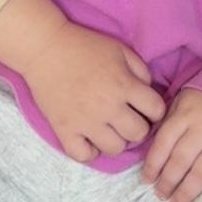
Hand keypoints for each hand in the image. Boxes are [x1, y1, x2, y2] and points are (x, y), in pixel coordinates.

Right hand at [21, 21, 166, 161]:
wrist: (44, 48)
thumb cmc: (83, 45)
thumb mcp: (118, 49)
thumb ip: (140, 69)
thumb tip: (148, 91)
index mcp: (124, 84)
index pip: (156, 110)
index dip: (154, 109)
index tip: (145, 107)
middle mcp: (108, 106)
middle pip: (139, 134)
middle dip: (137, 126)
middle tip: (126, 117)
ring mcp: (86, 122)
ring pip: (116, 149)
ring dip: (116, 139)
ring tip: (108, 128)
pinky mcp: (65, 130)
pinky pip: (85, 155)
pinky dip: (89, 151)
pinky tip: (89, 138)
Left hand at [141, 88, 201, 201]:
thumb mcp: (184, 99)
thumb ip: (171, 120)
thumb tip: (152, 145)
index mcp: (184, 114)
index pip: (164, 143)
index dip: (153, 164)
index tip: (146, 181)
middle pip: (181, 159)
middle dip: (168, 182)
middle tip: (160, 197)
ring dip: (188, 191)